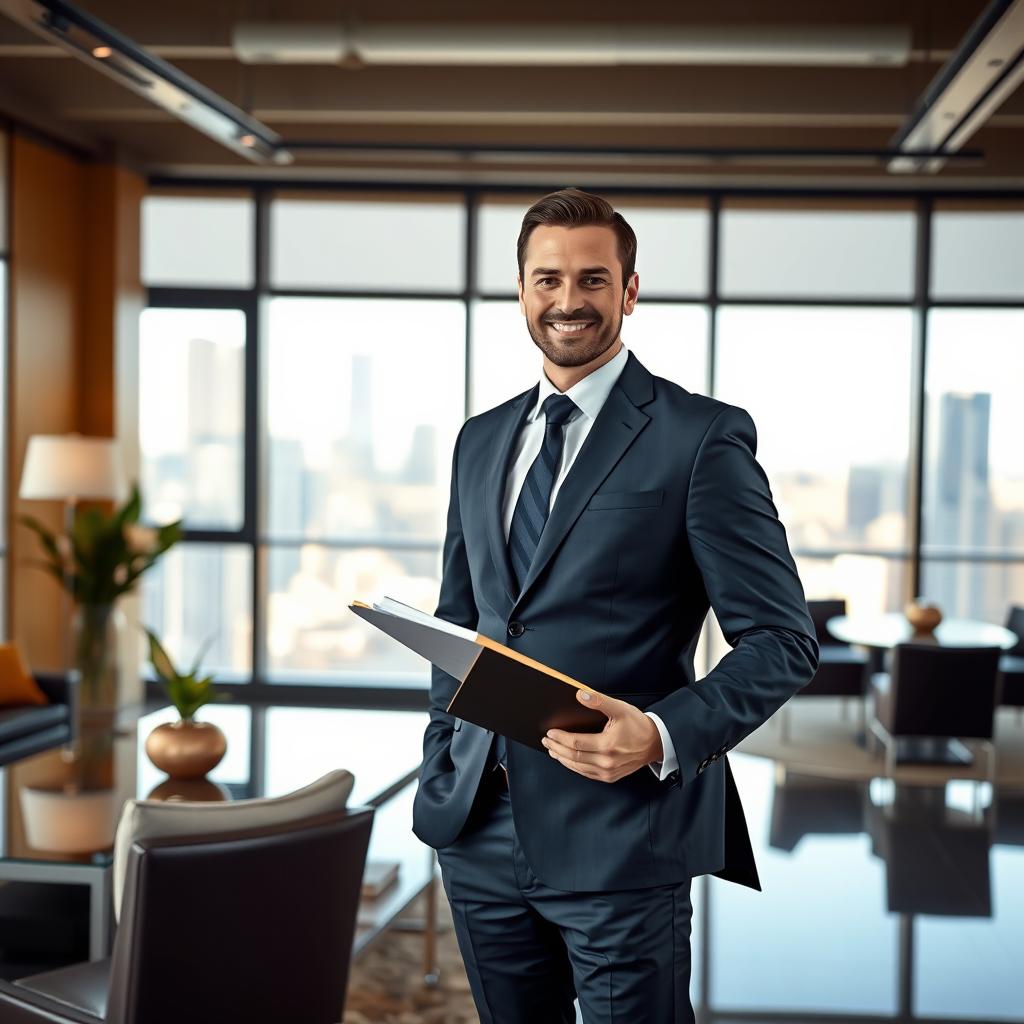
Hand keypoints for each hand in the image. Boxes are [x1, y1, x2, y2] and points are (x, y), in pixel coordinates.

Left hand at [541, 689, 662, 782]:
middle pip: (573, 756)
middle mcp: (607, 761)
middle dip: (557, 748)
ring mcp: (608, 772)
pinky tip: (568, 760)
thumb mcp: (620, 708)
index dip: (560, 738)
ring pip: (578, 767)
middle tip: (546, 741)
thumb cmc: (637, 725)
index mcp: (607, 745)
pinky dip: (574, 766)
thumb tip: (580, 694)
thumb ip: (599, 701)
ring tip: (552, 750)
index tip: (550, 732)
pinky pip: (586, 773)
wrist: (655, 743)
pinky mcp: (610, 777)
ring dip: (562, 758)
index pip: (576, 743)